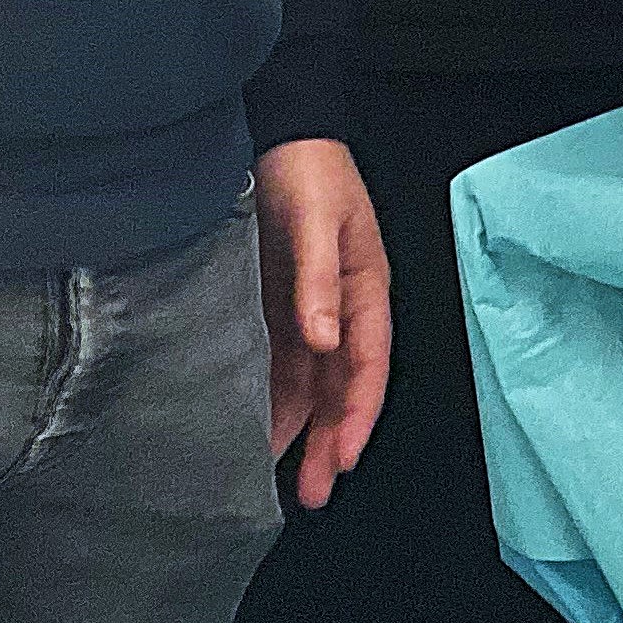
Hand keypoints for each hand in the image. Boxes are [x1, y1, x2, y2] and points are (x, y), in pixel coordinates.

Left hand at [255, 137, 388, 510]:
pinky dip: (270, 399)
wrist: (275, 132)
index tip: (345, 457)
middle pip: (341, 385)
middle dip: (331, 440)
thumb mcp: (316, 220)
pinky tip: (254, 426)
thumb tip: (324, 340)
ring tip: (283, 478)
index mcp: (364, 287)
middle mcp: (338, 307)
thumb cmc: (309, 169)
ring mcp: (306, 308)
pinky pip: (276, 364)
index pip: (368, 363)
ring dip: (301, 428)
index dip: (359, 413)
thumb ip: (319, 280)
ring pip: (309, 383)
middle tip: (314, 491)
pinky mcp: (273, 304)